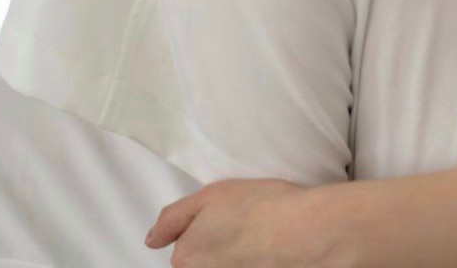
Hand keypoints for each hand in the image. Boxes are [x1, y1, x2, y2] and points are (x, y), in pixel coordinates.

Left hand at [144, 176, 343, 266]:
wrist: (304, 230)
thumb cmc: (260, 208)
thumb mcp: (208, 196)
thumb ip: (172, 219)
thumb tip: (152, 238)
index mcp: (188, 255)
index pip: (183, 246)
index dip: (203, 225)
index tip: (223, 216)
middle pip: (202, 259)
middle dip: (218, 243)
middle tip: (242, 222)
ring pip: (224, 263)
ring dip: (236, 251)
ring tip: (258, 233)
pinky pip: (243, 264)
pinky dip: (252, 257)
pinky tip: (267, 245)